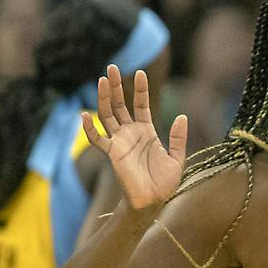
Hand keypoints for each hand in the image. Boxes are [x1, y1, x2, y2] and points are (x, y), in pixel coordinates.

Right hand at [83, 64, 187, 212]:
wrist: (154, 200)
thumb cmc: (165, 182)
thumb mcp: (177, 158)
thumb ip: (178, 138)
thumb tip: (182, 116)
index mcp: (147, 131)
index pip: (140, 105)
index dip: (140, 89)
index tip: (139, 72)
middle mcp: (131, 133)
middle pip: (120, 104)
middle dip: (116, 86)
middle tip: (112, 67)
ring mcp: (120, 141)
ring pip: (107, 115)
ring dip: (103, 98)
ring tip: (102, 80)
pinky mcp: (112, 153)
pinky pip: (97, 139)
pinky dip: (89, 128)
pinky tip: (84, 115)